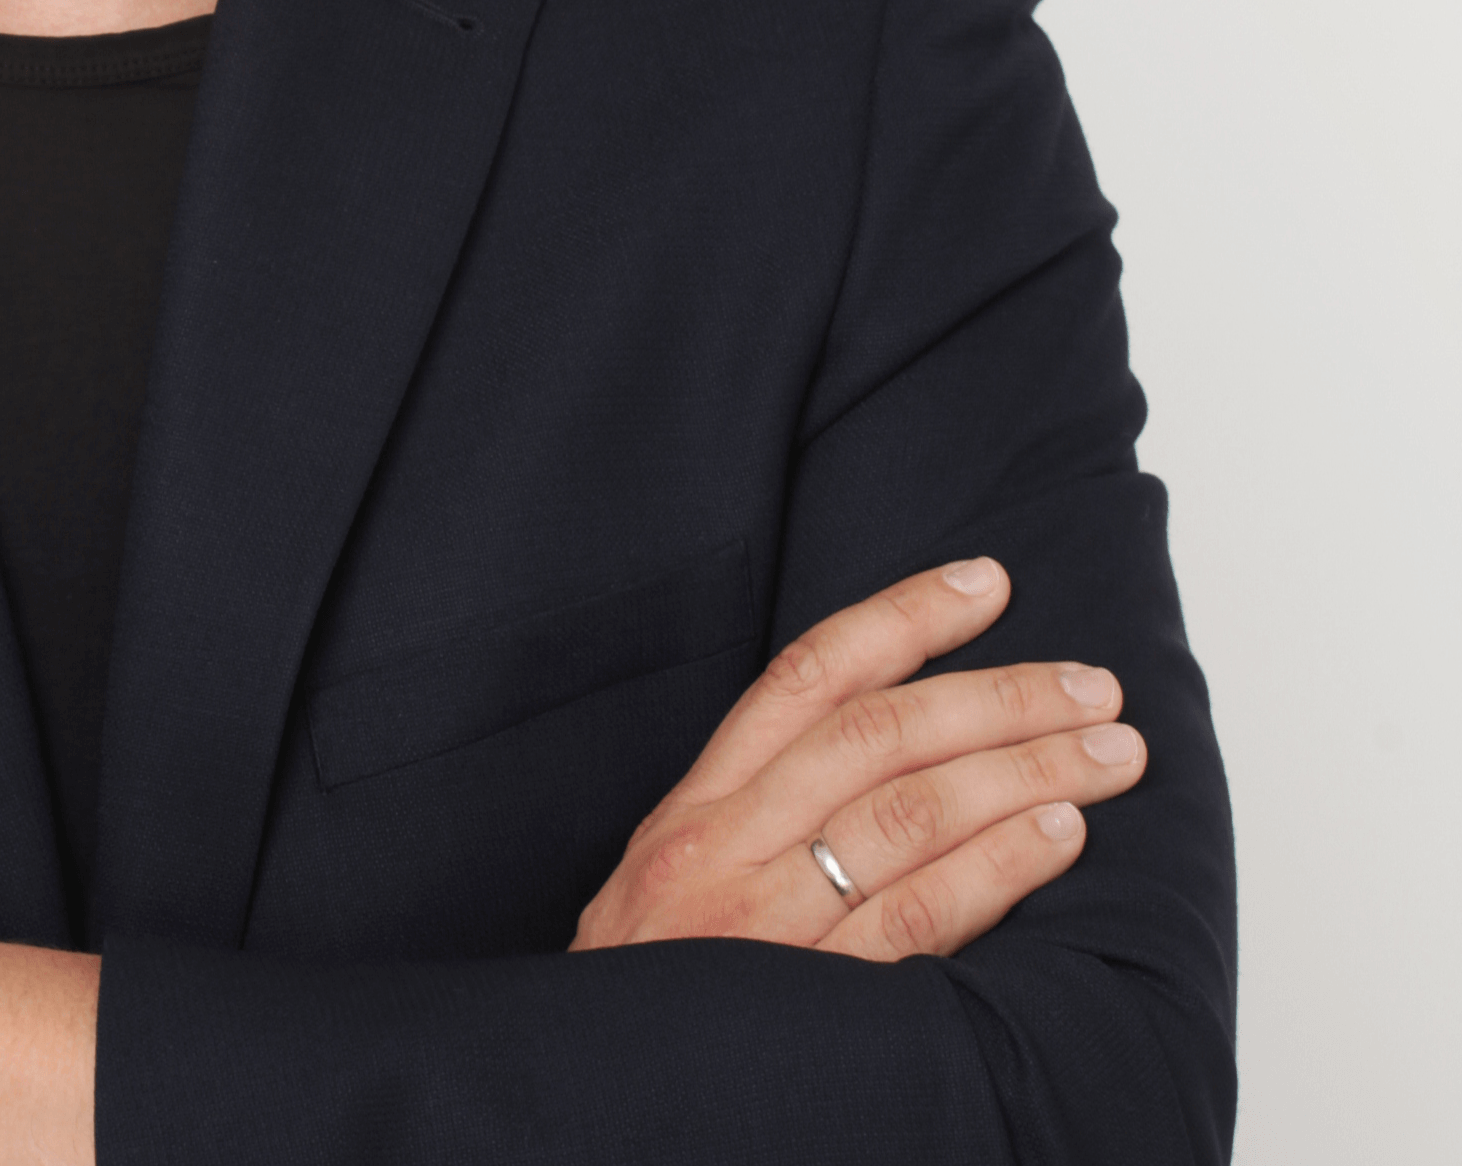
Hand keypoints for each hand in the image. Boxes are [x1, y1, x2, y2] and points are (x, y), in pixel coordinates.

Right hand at [570, 557, 1145, 961]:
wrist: (586, 1108)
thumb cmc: (649, 1002)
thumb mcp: (671, 890)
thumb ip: (757, 826)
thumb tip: (888, 760)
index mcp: (694, 809)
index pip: (806, 677)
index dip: (902, 618)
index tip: (988, 584)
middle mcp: (724, 846)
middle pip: (877, 734)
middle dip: (997, 696)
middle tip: (1092, 686)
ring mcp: (764, 924)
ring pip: (907, 812)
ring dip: (1023, 772)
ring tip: (1106, 753)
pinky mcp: (814, 1005)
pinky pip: (917, 920)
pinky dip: (996, 869)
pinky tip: (1058, 837)